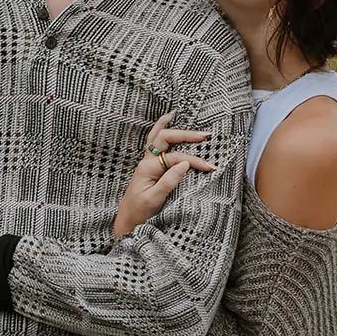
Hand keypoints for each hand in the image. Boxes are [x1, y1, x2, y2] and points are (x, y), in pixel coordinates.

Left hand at [114, 113, 216, 237]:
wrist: (127, 222)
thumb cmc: (139, 212)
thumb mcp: (154, 199)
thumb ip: (169, 180)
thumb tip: (185, 163)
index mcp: (147, 167)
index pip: (175, 158)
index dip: (193, 161)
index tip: (209, 167)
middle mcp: (147, 161)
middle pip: (164, 138)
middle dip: (184, 135)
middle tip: (204, 135)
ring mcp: (147, 163)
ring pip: (156, 137)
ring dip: (167, 126)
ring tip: (175, 113)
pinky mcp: (150, 168)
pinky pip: (155, 144)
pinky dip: (160, 132)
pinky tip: (165, 125)